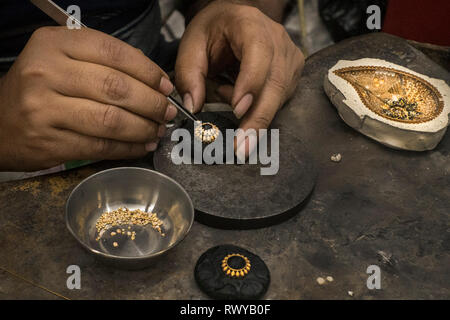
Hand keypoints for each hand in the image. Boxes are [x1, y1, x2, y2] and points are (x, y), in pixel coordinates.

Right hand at [0, 27, 176, 170]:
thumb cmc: (39, 89)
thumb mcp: (61, 59)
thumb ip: (102, 62)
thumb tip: (153, 80)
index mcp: (53, 44)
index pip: (113, 52)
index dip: (147, 70)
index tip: (165, 85)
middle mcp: (46, 73)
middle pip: (116, 88)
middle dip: (152, 102)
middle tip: (168, 111)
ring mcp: (45, 109)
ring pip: (111, 120)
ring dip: (143, 128)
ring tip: (158, 129)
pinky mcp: (50, 142)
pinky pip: (100, 146)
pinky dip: (128, 148)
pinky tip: (142, 145)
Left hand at [175, 0, 303, 133]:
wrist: (233, 22)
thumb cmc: (213, 31)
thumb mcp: (192, 45)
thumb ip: (189, 75)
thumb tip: (193, 107)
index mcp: (251, 24)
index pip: (259, 53)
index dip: (251, 83)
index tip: (237, 110)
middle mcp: (277, 40)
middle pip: (275, 83)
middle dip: (258, 119)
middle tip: (242, 148)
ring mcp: (289, 58)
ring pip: (280, 97)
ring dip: (254, 116)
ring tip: (230, 113)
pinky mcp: (291, 74)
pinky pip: (280, 101)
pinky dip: (258, 110)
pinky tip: (240, 104)